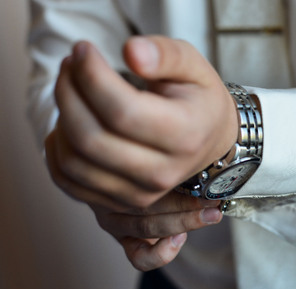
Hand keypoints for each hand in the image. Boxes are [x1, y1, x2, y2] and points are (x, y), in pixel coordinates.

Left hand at [45, 36, 236, 269]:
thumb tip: (130, 51)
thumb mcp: (194, 66)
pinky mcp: (122, 201)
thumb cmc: (198, 100)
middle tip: (70, 64)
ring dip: (60, 119)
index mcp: (186, 134)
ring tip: (71, 91)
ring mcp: (142, 193)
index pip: (123, 111)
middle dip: (68, 93)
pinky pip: (69, 181)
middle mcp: (164, 172)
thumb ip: (165, 53)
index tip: (83, 50)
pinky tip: (67, 124)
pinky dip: (56, 151)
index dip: (91, 76)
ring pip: (74, 162)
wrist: (209, 139)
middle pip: (92, 139)